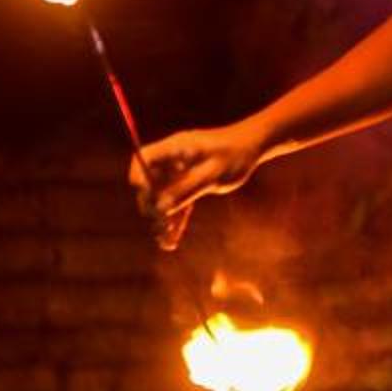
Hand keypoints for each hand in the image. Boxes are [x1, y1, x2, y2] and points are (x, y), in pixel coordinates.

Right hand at [131, 122, 266, 251]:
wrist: (252, 148)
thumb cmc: (234, 154)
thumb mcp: (211, 173)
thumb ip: (186, 190)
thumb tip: (159, 208)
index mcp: (175, 148)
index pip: (143, 158)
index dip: (139, 177)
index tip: (145, 197)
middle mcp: (173, 160)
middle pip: (150, 183)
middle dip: (152, 206)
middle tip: (160, 225)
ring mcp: (180, 173)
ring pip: (164, 198)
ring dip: (163, 218)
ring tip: (164, 241)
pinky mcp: (189, 184)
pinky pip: (178, 203)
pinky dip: (176, 220)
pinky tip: (171, 242)